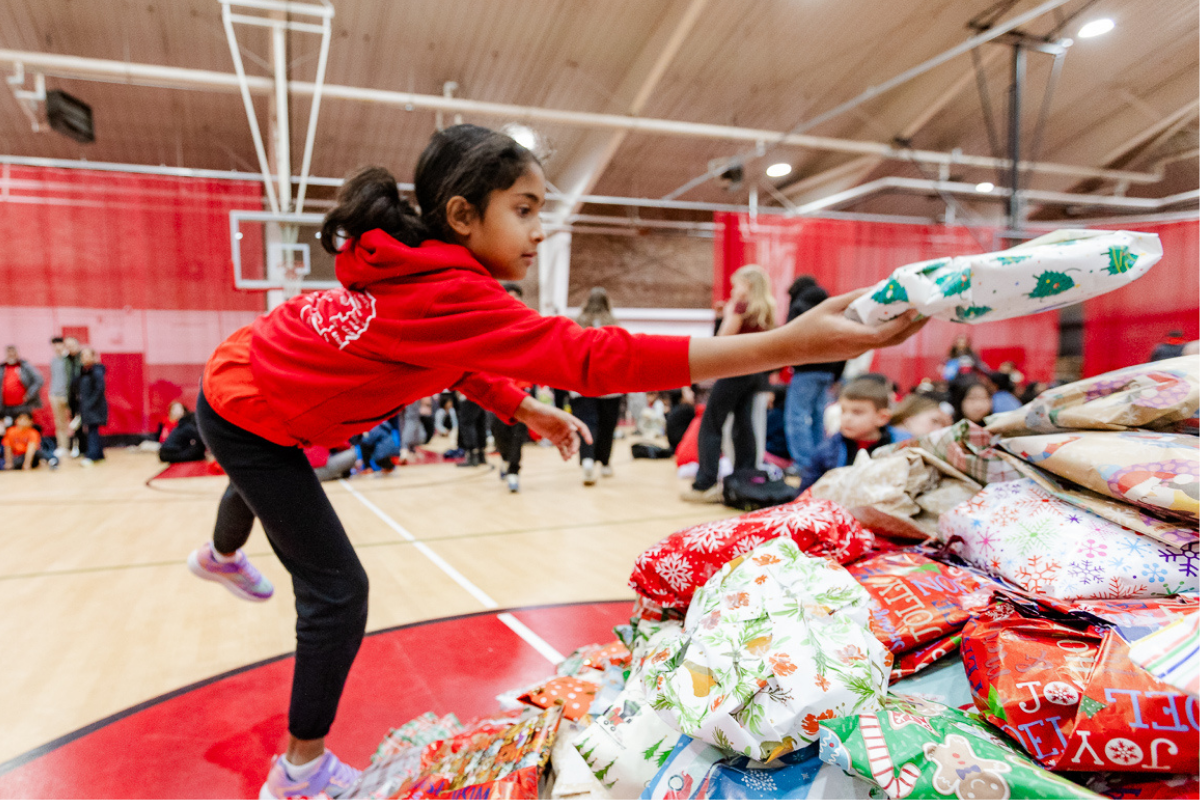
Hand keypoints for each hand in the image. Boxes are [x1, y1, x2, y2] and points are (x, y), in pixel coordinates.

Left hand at [513, 397, 592, 460]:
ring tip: (568, 457)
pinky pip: (561, 448)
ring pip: (569, 445)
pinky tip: (565, 459)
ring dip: (570, 451)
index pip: (581, 427)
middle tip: (572, 452)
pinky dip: (564, 454)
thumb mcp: (554, 414)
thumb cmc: (544, 411)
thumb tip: (574, 429)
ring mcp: (561, 434)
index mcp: (569, 420)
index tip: (589, 442)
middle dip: (575, 446)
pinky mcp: (554, 440)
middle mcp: (567, 428)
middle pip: (575, 439)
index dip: (586, 434)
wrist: (531, 414)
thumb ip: (565, 421)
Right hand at [782, 289, 928, 363]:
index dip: (901, 323)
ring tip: (917, 314)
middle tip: (927, 312)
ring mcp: (857, 352)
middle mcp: (857, 348)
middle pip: (892, 340)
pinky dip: (890, 330)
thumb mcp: (830, 305)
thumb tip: (878, 288)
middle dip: (913, 327)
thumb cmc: (807, 325)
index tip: (913, 310)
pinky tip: (895, 319)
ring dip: (904, 329)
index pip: (882, 334)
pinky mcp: (854, 351)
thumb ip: (855, 297)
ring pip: (887, 342)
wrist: (791, 349)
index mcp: (850, 337)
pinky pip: (877, 341)